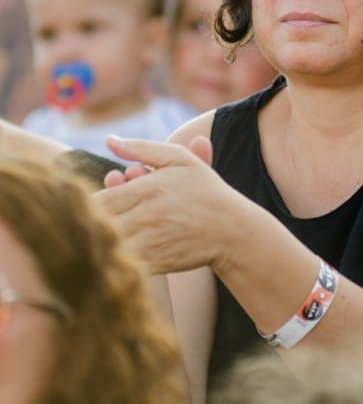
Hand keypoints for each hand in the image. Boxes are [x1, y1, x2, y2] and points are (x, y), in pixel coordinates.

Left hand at [94, 135, 237, 273]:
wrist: (233, 231)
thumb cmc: (206, 191)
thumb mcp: (179, 160)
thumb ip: (142, 148)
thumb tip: (108, 140)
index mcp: (149, 188)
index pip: (99, 199)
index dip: (88, 204)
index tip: (92, 205)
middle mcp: (148, 216)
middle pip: (98, 223)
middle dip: (89, 222)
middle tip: (90, 221)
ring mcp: (152, 243)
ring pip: (107, 245)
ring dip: (99, 241)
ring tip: (101, 236)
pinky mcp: (156, 264)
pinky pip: (122, 264)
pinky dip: (113, 259)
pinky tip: (116, 253)